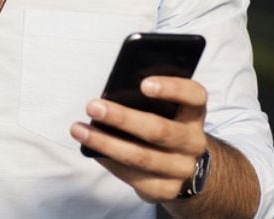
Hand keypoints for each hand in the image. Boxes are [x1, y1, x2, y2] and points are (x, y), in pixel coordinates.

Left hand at [70, 76, 208, 203]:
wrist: (185, 168)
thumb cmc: (165, 126)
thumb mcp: (166, 111)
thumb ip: (147, 102)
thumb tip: (109, 96)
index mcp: (194, 114)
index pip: (194, 95)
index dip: (172, 88)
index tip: (144, 84)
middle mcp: (193, 142)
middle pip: (159, 130)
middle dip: (123, 118)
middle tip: (93, 106)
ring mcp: (182, 168)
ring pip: (142, 157)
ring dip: (106, 143)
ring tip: (79, 130)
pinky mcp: (166, 189)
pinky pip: (133, 177)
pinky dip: (110, 162)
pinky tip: (92, 151)